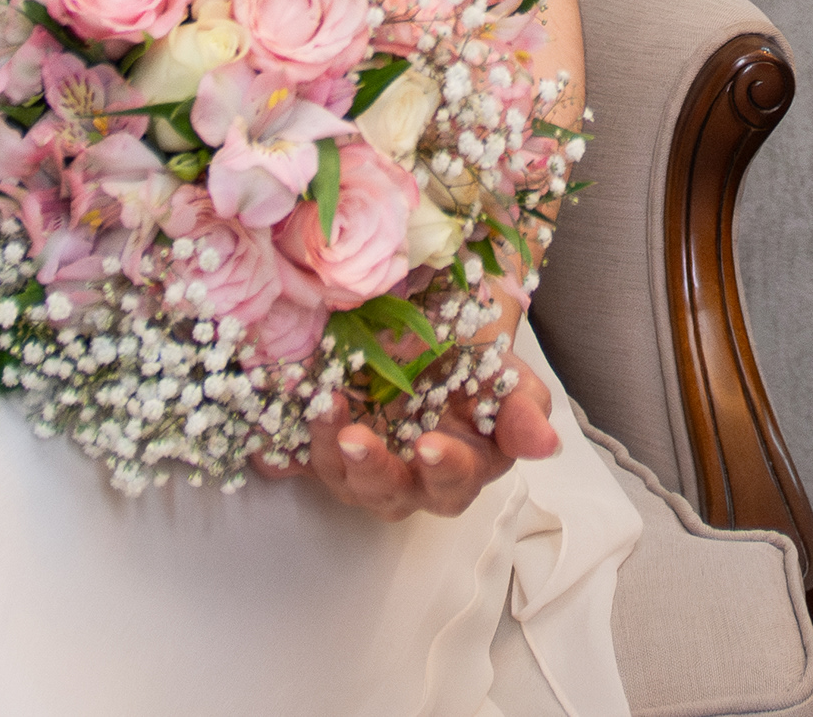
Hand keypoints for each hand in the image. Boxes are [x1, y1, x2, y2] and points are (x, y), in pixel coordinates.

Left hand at [276, 368, 560, 520]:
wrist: (433, 317)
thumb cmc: (475, 351)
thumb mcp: (507, 372)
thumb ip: (525, 410)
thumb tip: (546, 447)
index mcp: (461, 467)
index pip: (454, 483)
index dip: (443, 470)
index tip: (429, 444)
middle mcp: (409, 478)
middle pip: (390, 495)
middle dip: (373, 469)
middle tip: (356, 438)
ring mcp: (361, 466)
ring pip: (343, 481)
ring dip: (327, 451)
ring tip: (323, 405)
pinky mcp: (322, 449)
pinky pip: (296, 462)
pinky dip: (280, 456)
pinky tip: (266, 446)